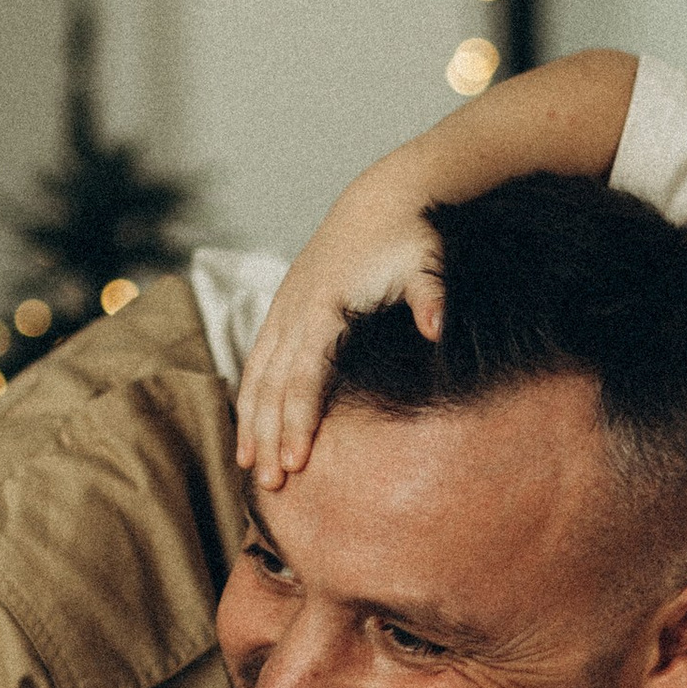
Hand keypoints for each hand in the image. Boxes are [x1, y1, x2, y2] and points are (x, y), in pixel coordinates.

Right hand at [235, 173, 443, 489]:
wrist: (383, 201)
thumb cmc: (410, 236)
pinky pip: (257, 362)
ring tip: (248, 468)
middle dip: (270, 436)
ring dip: (252, 423)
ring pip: (257, 376)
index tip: (298, 462)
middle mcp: (295, 311)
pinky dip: (249, 398)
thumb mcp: (427, 262)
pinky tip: (249, 429)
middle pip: (273, 385)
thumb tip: (438, 328)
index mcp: (324, 307)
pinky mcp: (284, 310)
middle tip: (272, 486)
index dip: (299, 421)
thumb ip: (430, 297)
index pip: (305, 376)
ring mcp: (284, 310)